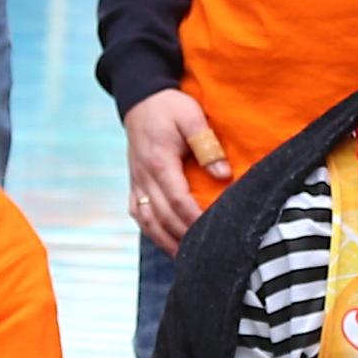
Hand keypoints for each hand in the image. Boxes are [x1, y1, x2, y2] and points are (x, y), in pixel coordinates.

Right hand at [124, 90, 228, 245]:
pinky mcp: (134, 184)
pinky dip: (151, 232)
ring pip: (148, 221)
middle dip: (182, 237)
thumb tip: (223, 175)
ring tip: (185, 259)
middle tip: (204, 255)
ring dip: (166, 241)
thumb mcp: (191, 117)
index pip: (177, 200)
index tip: (212, 233)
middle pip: (162, 216)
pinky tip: (166, 243)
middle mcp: (144, 176)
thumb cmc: (170, 107)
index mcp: (159, 162)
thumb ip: (207, 145)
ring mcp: (136, 182)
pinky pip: (139, 215)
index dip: (193, 220)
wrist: (141, 98)